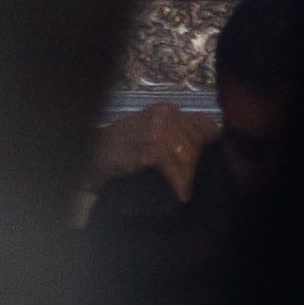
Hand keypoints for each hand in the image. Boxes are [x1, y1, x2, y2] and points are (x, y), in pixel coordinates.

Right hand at [93, 100, 220, 201]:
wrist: (92, 151)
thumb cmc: (120, 143)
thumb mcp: (149, 128)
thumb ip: (175, 130)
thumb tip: (211, 135)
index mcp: (166, 110)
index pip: (202, 127)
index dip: (204, 147)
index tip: (199, 164)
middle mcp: (164, 116)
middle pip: (196, 144)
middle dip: (195, 165)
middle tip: (188, 182)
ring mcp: (157, 132)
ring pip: (188, 158)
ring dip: (188, 178)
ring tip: (184, 191)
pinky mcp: (150, 151)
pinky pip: (174, 170)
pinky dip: (179, 184)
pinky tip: (180, 194)